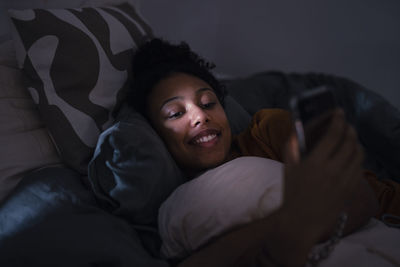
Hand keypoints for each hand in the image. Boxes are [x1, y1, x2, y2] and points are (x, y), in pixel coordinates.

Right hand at [284, 109, 363, 239]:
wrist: (300, 220)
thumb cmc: (290, 192)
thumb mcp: (287, 166)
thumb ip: (293, 145)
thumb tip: (300, 127)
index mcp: (315, 163)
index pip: (334, 134)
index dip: (338, 119)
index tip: (339, 112)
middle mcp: (332, 171)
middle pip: (349, 142)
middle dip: (349, 128)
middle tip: (345, 124)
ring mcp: (344, 182)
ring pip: (358, 154)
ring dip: (355, 142)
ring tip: (350, 138)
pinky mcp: (350, 190)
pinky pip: (359, 168)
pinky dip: (356, 157)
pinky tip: (350, 156)